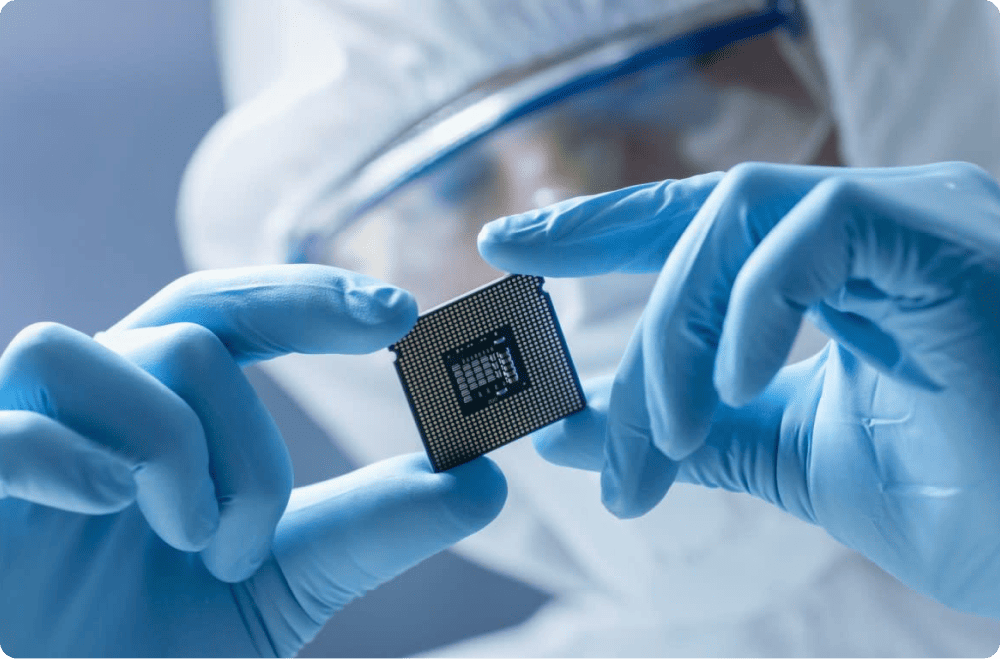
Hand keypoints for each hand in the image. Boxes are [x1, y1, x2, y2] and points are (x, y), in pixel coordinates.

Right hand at [0, 265, 505, 657]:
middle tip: (258, 534)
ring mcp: (24, 438)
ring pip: (115, 354)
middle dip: (250, 427)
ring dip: (178, 448)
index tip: (398, 313)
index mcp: (166, 416)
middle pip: (193, 327)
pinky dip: (76, 459)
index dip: (311, 295)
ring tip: (191, 547)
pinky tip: (109, 510)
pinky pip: (12, 427)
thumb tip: (483, 479)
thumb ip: (369, 529)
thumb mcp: (279, 585)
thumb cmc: (153, 647)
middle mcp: (97, 408)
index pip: (236, 313)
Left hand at [478, 162, 999, 615]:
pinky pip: (804, 236)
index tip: (510, 248)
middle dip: (601, 269)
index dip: (599, 229)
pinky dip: (746, 312)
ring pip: (733, 220)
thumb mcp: (793, 457)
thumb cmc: (969, 503)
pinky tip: (730, 392)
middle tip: (549, 392)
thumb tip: (569, 429)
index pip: (698, 223)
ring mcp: (911, 215)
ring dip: (671, 336)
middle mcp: (874, 223)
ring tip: (659, 440)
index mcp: (843, 266)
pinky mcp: (940, 233)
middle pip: (699, 212)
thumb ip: (692, 431)